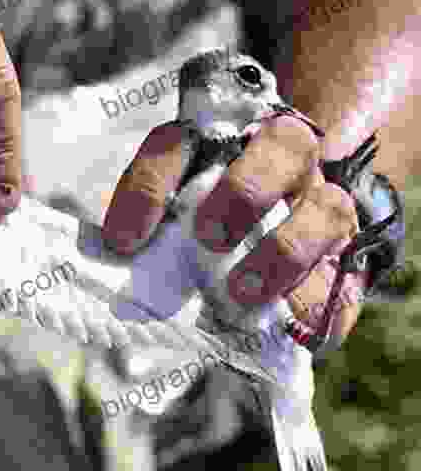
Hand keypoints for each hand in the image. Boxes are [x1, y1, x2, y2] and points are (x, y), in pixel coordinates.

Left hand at [102, 52, 365, 349]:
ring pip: (329, 206)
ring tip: (243, 291)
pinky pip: (347, 276)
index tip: (125, 240)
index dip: (152, 185)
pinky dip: (322, 303)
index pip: (183, 143)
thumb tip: (122, 260)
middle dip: (245, 190)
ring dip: (286, 249)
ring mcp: (320, 207)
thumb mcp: (171, 218)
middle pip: (283, 144)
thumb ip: (153, 228)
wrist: (270, 235)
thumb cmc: (202, 228)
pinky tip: (296, 327)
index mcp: (224, 143)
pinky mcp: (343, 258)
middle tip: (209, 238)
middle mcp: (282, 163)